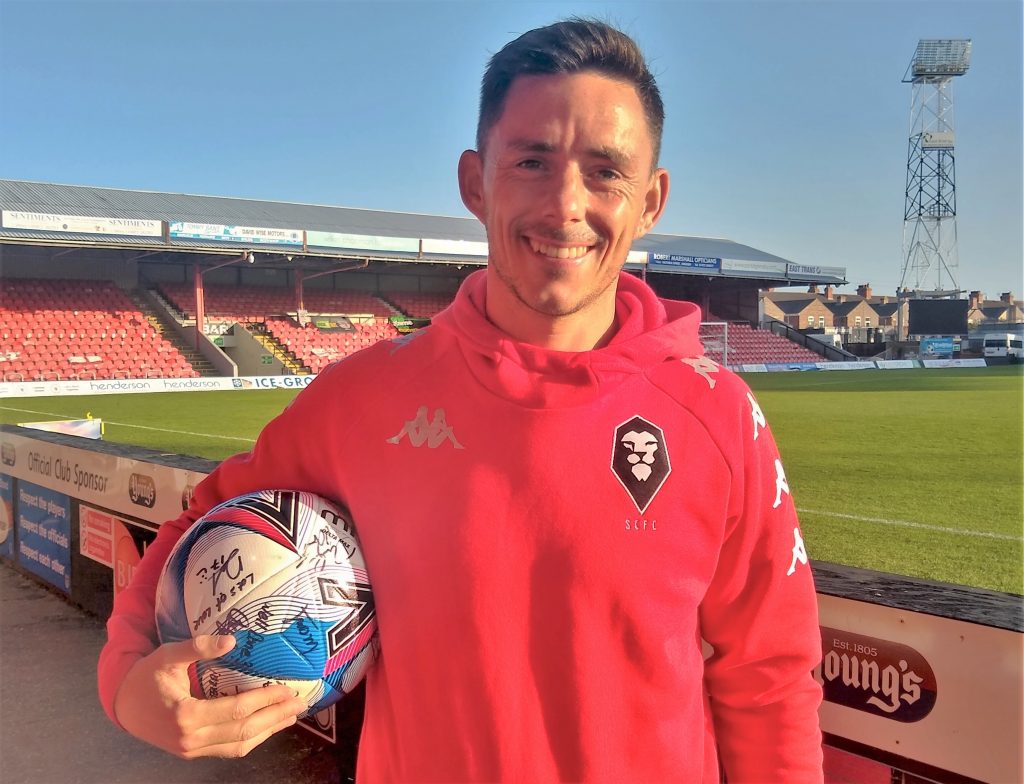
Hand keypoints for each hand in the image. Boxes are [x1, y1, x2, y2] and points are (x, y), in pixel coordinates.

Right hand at [113, 634, 308, 758]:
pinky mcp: (192, 753)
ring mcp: (191, 750)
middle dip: (275, 717)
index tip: (288, 690)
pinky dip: (251, 739)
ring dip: (268, 731)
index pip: (236, 710)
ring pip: (238, 746)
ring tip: (290, 715)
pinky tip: (267, 726)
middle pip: (243, 731)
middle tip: (300, 703)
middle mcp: (190, 739)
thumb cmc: (146, 676)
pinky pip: (227, 750)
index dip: (265, 700)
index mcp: (186, 715)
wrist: (123, 705)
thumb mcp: (167, 655)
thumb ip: (197, 647)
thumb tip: (231, 640)